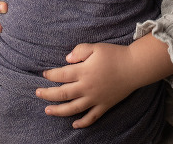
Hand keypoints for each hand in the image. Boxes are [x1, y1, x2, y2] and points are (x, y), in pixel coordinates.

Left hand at [36, 35, 172, 127]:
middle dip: (48, 94)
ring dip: (58, 111)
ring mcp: (95, 98)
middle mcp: (87, 87)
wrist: (134, 67)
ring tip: (47, 111)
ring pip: (73, 108)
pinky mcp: (104, 105)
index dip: (51, 75)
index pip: (61, 75)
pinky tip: (74, 124)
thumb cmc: (115, 55)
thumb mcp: (96, 47)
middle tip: (38, 93)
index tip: (44, 74)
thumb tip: (66, 59)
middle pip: (62, 93)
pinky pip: (91, 117)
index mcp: (83, 72)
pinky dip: (82, 122)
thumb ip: (80, 51)